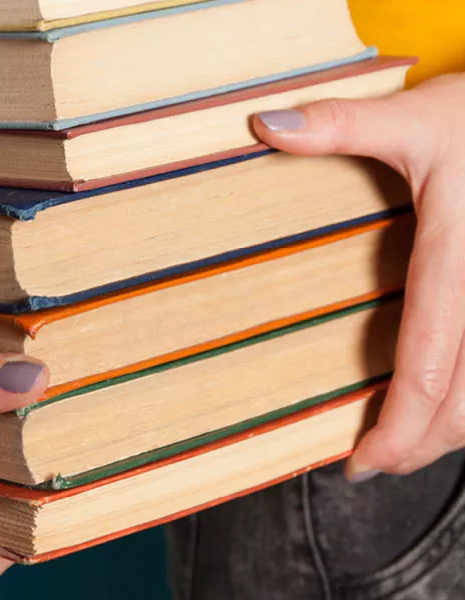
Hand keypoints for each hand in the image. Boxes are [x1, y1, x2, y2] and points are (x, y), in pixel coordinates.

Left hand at [253, 74, 464, 479]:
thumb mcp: (416, 117)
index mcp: (459, 261)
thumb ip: (344, 125)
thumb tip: (267, 127)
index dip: (399, 426)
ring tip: (405, 442)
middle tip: (374, 462)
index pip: (430, 364)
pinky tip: (448, 398)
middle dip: (420, 445)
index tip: (363, 460)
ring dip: (450, 430)